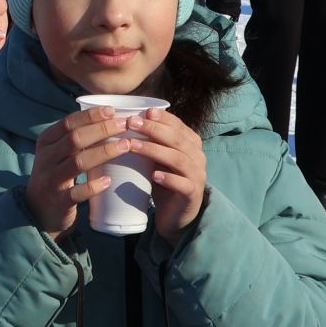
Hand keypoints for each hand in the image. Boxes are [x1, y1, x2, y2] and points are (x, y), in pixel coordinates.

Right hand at [23, 106, 136, 237]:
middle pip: (75, 139)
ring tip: (125, 146)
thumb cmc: (56, 175)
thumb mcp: (56, 153)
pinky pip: (77, 192)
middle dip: (102, 129)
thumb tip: (108, 118)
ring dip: (104, 152)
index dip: (90, 115)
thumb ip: (73, 138)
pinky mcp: (59, 201)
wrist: (37, 211)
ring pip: (78, 162)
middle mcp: (46, 159)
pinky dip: (93, 186)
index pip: (68, 123)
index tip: (111, 110)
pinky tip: (109, 181)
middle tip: (124, 125)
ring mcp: (52, 180)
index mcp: (46, 142)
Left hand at [133, 108, 206, 242]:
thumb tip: (127, 121)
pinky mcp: (192, 194)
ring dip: (154, 150)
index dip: (161, 118)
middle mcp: (198, 157)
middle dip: (153, 129)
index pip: (178, 125)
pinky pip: (183, 184)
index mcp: (191, 144)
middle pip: (176, 139)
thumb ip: (152, 141)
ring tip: (133, 146)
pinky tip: (154, 175)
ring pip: (178, 159)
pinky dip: (169, 178)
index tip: (143, 111)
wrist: (176, 215)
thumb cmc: (164, 180)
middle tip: (131, 124)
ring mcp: (197, 176)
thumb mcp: (159, 157)